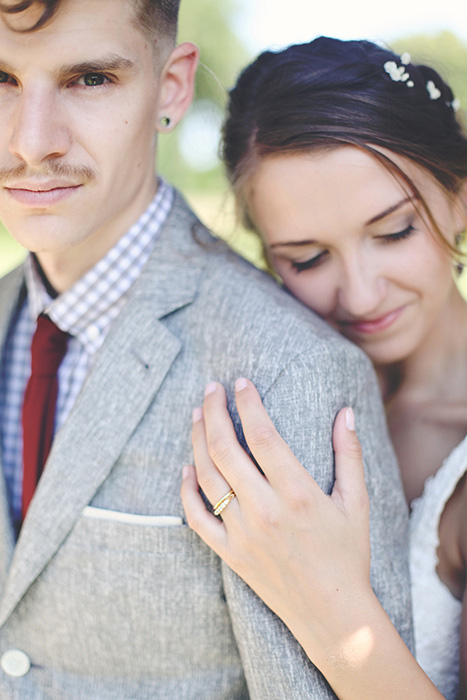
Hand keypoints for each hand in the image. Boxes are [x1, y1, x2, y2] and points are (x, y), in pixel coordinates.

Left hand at [181, 378, 371, 656]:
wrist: (331, 613)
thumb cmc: (347, 554)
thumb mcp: (356, 502)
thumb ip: (348, 454)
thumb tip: (345, 412)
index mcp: (296, 493)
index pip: (262, 435)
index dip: (248, 403)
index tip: (241, 382)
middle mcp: (263, 510)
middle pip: (225, 449)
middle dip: (214, 411)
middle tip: (211, 388)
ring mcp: (241, 533)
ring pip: (206, 477)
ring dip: (197, 441)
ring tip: (197, 415)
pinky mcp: (228, 552)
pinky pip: (196, 517)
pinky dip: (186, 490)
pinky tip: (185, 468)